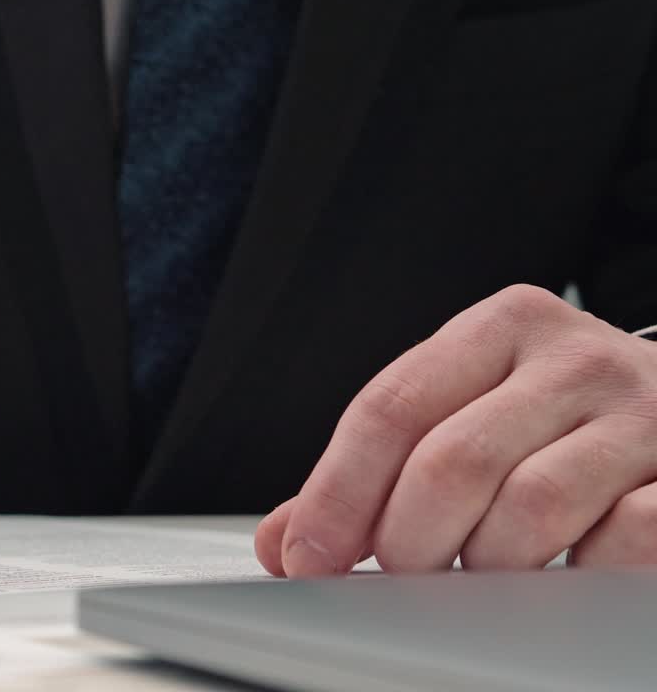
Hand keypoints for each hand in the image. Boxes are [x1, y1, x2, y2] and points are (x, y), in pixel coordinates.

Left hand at [255, 285, 656, 576]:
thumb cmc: (555, 422)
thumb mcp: (462, 416)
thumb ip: (371, 474)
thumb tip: (284, 540)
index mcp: (499, 328)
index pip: (391, 408)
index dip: (338, 493)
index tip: (307, 556)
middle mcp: (572, 358)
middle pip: (451, 463)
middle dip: (405, 541)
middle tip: (398, 574)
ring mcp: (641, 414)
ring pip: (528, 509)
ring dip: (483, 565)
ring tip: (476, 573)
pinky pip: (617, 540)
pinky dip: (571, 576)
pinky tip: (555, 573)